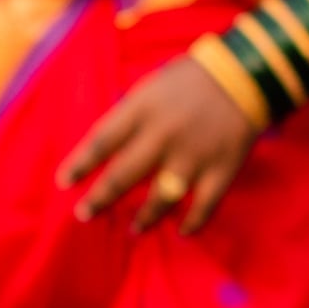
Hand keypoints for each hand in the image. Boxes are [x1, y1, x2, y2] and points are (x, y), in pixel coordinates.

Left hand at [57, 55, 263, 234]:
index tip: (64, 184)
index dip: (80, 165)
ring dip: (144, 219)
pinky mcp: (221, 170)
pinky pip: (204, 206)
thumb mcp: (151, 87)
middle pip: (122, 176)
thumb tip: (107, 148)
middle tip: (84, 215)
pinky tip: (182, 231)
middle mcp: (163, 136)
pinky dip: (193, 223)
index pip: (101, 142)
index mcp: (142, 111)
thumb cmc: (191, 80)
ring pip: (160, 199)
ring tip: (133, 230)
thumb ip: (130, 116)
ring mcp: (193, 156)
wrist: (244, 76)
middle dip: (99, 199)